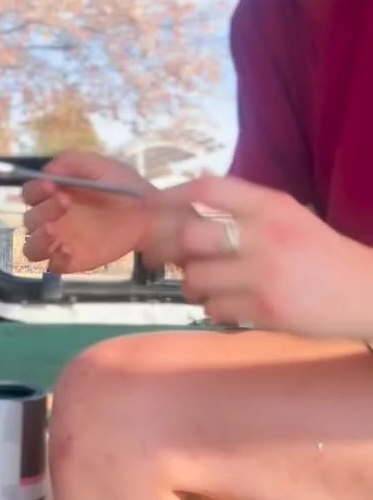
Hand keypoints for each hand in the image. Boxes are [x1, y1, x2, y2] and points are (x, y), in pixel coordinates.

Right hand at [22, 151, 158, 273]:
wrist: (150, 213)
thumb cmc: (122, 187)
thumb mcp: (100, 166)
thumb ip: (71, 162)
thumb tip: (46, 171)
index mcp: (54, 193)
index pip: (30, 193)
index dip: (36, 190)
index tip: (51, 186)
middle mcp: (52, 218)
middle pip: (30, 219)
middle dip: (43, 210)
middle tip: (66, 202)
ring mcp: (60, 241)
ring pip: (31, 247)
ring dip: (38, 240)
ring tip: (53, 231)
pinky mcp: (72, 260)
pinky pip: (53, 266)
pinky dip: (56, 260)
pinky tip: (69, 250)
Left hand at [156, 174, 372, 339]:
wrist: (365, 291)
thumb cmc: (318, 252)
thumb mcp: (287, 216)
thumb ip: (243, 209)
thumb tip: (181, 207)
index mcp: (270, 205)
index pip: (208, 189)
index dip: (169, 197)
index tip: (148, 209)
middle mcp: (265, 235)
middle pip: (190, 236)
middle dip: (167, 250)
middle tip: (160, 258)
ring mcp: (265, 274)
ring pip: (195, 279)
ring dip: (190, 284)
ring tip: (205, 285)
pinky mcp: (267, 310)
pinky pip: (214, 309)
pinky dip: (213, 309)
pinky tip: (229, 305)